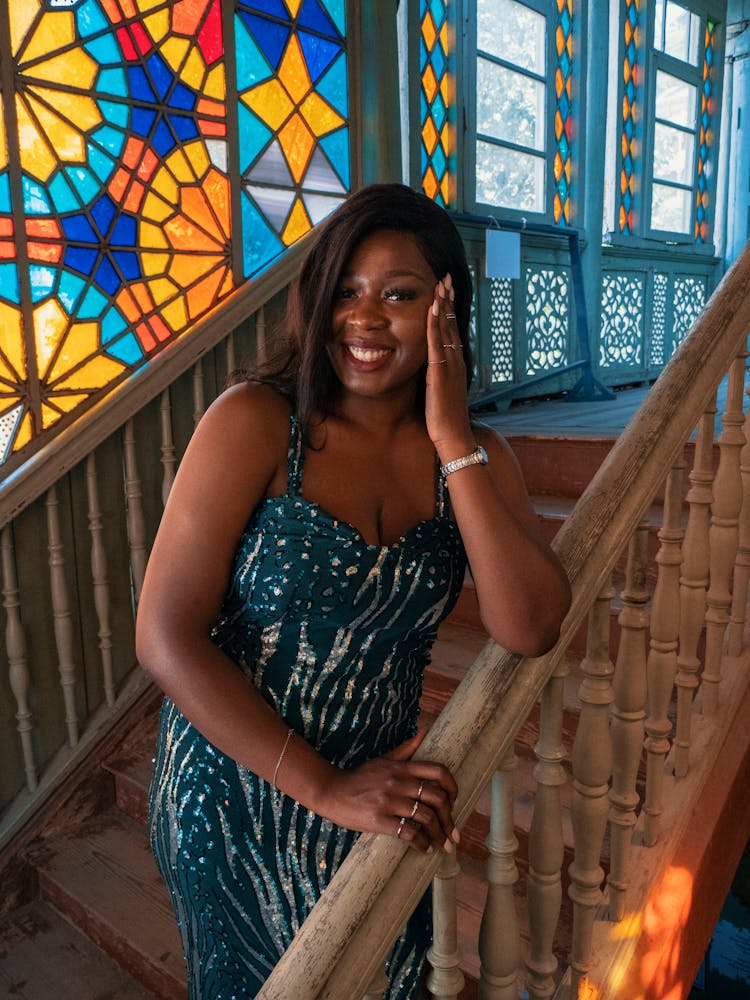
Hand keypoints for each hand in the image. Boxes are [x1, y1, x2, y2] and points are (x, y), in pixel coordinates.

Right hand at [318, 730, 459, 852]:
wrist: (332, 791)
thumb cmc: (360, 777)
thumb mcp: (384, 759)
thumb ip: (406, 748)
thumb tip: (425, 731)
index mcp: (402, 768)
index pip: (438, 771)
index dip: (452, 787)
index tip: (455, 802)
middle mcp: (399, 782)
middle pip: (437, 798)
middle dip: (449, 818)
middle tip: (452, 832)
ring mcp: (389, 801)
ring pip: (426, 817)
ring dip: (439, 835)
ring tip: (442, 845)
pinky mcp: (379, 820)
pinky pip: (408, 833)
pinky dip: (421, 843)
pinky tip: (424, 849)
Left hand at [424, 274, 472, 457]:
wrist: (453, 434)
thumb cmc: (446, 418)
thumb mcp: (442, 392)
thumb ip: (438, 377)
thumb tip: (430, 370)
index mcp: (456, 364)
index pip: (453, 331)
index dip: (450, 311)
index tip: (447, 292)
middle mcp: (456, 360)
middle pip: (452, 324)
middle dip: (449, 300)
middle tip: (446, 278)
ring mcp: (450, 364)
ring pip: (446, 328)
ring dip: (444, 304)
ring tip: (441, 284)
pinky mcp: (440, 371)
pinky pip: (437, 341)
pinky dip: (436, 323)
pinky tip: (435, 307)